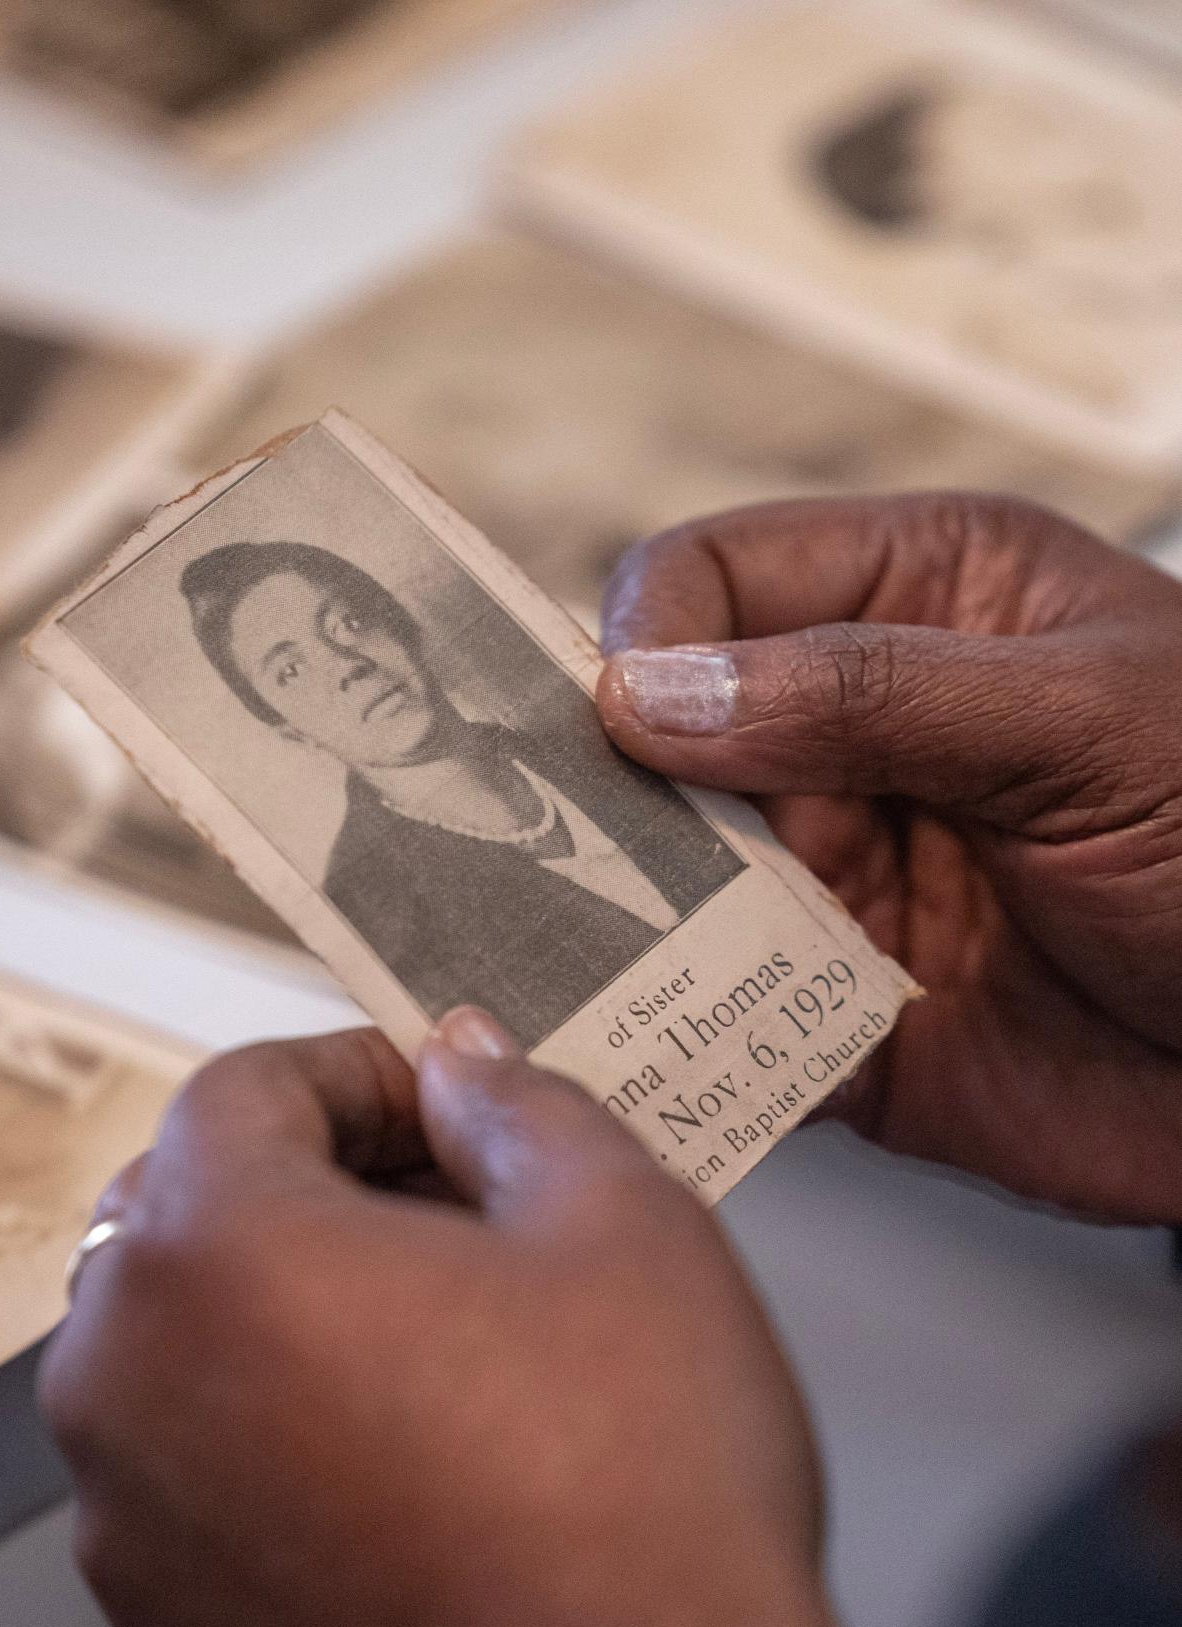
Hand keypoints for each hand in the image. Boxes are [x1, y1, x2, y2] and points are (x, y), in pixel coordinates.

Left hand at [40, 1013, 860, 1626]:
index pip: (239, 1091)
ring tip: (456, 1347)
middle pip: (195, 1219)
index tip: (441, 1105)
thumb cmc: (639, 1490)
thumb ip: (518, 1107)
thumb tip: (466, 1068)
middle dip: (323, 1190)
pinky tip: (421, 1469)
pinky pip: (206, 1488)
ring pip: (196, 1358)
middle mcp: (131, 1389)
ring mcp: (137, 1531)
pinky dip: (286, 1446)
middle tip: (457, 1213)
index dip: (359, 1072)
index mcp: (217, 1254)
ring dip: (302, 1320)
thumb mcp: (623, 1221)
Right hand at [598, 494, 1181, 1224]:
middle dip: (602, 791)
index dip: (648, 638)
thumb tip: (652, 691)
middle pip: (661, 739)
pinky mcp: (839, 1018)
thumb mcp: (1086, 722)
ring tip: (568, 952)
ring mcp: (844, 881)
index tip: (615, 720)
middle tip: (544, 846)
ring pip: (664, 883)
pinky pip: (716, 1016)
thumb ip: (869, 691)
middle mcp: (858, 740)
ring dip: (616, 920)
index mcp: (919, 604)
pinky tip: (639, 1040)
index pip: (715, 582)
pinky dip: (668, 1032)